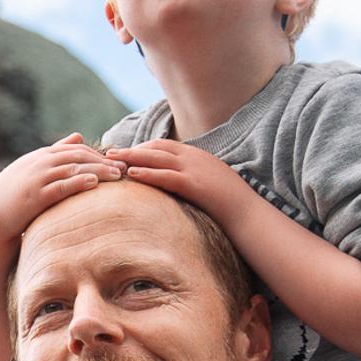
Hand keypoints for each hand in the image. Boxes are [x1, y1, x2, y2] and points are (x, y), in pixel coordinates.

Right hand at [0, 133, 121, 243]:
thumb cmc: (16, 193)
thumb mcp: (35, 167)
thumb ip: (57, 151)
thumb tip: (79, 136)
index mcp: (42, 156)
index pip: (76, 149)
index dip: (98, 155)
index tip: (116, 162)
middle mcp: (40, 163)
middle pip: (78, 157)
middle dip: (103, 161)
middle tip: (125, 168)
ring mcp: (37, 179)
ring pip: (73, 169)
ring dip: (98, 171)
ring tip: (118, 176)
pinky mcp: (35, 196)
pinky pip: (60, 186)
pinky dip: (78, 182)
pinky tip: (94, 184)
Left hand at [110, 139, 248, 221]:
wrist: (250, 214)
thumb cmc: (230, 205)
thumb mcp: (209, 185)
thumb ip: (192, 180)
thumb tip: (175, 187)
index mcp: (198, 156)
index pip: (164, 146)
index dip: (142, 149)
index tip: (125, 154)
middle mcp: (195, 158)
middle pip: (156, 148)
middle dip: (132, 150)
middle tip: (110, 153)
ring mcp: (195, 169)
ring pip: (157, 158)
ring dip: (132, 158)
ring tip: (112, 160)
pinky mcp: (195, 184)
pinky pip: (166, 176)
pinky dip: (147, 173)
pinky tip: (131, 174)